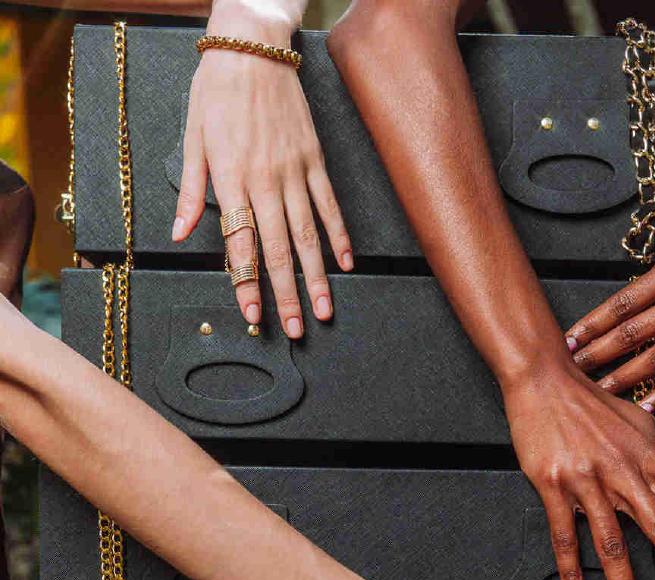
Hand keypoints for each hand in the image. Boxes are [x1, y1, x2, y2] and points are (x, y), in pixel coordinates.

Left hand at [173, 0, 352, 334]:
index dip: (246, 283)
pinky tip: (346, 263)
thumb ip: (189, 192)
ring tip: (326, 309)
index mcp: (231, 179)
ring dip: (317, 277)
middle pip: (279, 249)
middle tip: (297, 328)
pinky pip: (329, 205)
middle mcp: (266, 182)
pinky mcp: (314, 161)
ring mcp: (294, 173)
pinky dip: (339, 235)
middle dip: (287, 294)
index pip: (241, 244)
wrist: (252, 46)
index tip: (252, 314)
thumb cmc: (216, 91)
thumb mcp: (192, 138)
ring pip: (308, 236)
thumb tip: (177, 233)